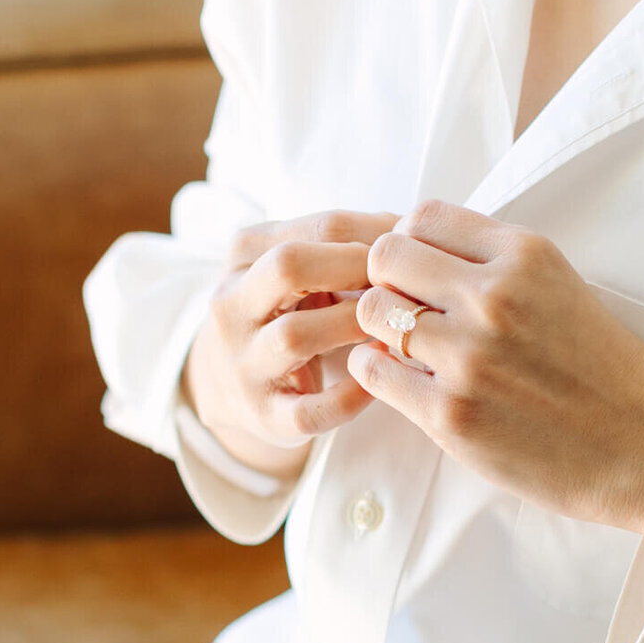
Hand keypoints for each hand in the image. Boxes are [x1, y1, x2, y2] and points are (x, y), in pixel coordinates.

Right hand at [183, 209, 400, 470]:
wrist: (230, 385)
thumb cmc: (286, 313)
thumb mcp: (296, 270)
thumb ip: (342, 244)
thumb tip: (413, 227)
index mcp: (242, 260)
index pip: (311, 230)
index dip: (370, 235)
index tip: (412, 248)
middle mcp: (231, 308)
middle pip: (288, 266)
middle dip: (354, 268)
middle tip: (399, 282)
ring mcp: (243, 364)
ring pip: (294, 335)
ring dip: (352, 325)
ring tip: (392, 326)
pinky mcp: (265, 415)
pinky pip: (309, 409)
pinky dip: (349, 396)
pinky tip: (378, 381)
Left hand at [347, 200, 643, 550]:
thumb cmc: (603, 370)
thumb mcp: (561, 286)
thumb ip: (494, 263)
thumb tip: (416, 249)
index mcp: (525, 257)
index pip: (423, 216)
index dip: (408, 241)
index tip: (418, 270)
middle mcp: (494, 298)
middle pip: (386, 255)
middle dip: (384, 279)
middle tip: (403, 308)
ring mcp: (469, 357)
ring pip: (372, 313)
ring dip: (378, 329)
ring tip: (406, 348)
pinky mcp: (451, 414)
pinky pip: (373, 371)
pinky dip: (377, 372)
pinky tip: (404, 381)